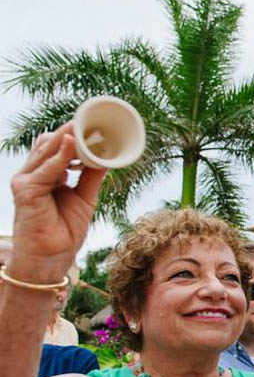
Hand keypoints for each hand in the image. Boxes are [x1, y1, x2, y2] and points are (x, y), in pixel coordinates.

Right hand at [8, 121, 106, 281]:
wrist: (51, 258)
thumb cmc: (64, 230)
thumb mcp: (84, 198)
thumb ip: (90, 176)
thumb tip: (106, 157)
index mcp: (45, 174)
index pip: (57, 146)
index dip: (74, 133)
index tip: (95, 123)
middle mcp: (33, 173)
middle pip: (51, 143)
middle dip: (72, 130)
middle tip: (94, 118)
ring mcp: (26, 180)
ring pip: (47, 150)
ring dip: (68, 136)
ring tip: (87, 124)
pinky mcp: (25, 189)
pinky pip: (46, 168)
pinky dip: (61, 155)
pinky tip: (73, 144)